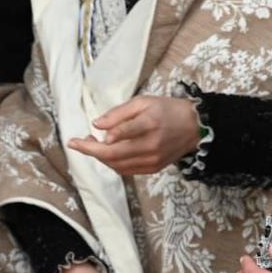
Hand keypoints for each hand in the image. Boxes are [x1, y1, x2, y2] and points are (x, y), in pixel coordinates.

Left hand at [66, 96, 201, 175]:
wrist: (195, 127)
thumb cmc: (168, 110)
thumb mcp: (144, 101)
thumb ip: (120, 113)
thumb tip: (97, 124)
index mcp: (151, 123)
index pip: (123, 133)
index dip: (103, 137)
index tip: (84, 135)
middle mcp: (152, 145)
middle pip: (114, 154)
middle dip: (91, 150)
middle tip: (77, 143)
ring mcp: (153, 160)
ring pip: (117, 165)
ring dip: (100, 157)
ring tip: (91, 143)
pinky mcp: (153, 168)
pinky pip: (126, 170)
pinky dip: (112, 163)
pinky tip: (107, 152)